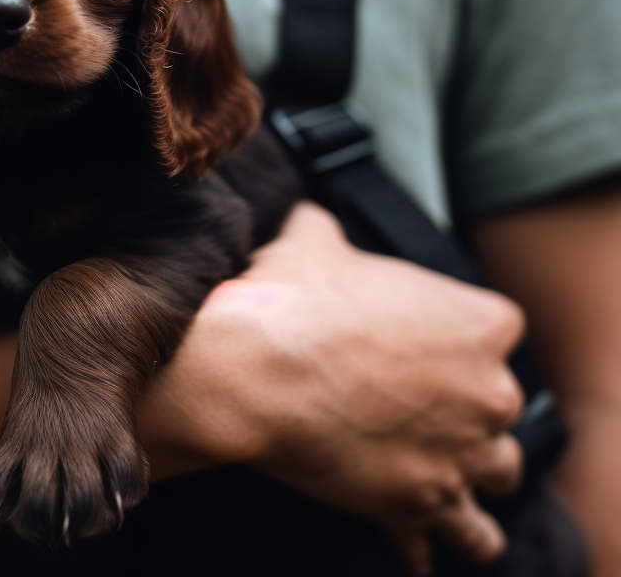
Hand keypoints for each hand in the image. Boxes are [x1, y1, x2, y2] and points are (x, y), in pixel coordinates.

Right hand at [144, 202, 525, 575]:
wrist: (256, 373)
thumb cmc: (289, 304)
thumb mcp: (309, 243)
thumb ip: (324, 229)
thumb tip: (306, 218)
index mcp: (479, 323)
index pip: (497, 330)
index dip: (455, 338)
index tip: (420, 345)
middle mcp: (490, 391)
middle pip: (500, 406)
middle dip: (464, 409)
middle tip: (415, 407)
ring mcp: (462, 453)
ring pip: (496, 474)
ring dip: (469, 473)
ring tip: (440, 474)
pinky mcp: (425, 502)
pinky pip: (457, 534)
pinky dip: (440, 536)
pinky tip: (418, 538)